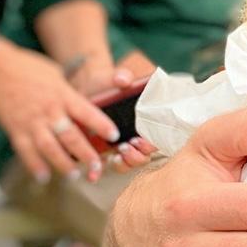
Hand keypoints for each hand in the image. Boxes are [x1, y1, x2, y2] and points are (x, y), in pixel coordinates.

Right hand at [0, 42, 120, 182]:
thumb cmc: (30, 68)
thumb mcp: (57, 75)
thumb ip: (70, 94)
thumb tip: (88, 105)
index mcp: (63, 95)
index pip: (87, 113)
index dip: (101, 125)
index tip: (114, 136)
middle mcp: (49, 111)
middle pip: (71, 136)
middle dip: (86, 154)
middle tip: (97, 167)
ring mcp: (31, 122)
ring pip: (49, 148)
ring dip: (63, 164)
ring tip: (75, 175)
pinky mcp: (15, 130)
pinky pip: (26, 152)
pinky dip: (35, 166)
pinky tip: (44, 176)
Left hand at [71, 51, 158, 170]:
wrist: (86, 88)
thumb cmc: (106, 81)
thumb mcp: (113, 76)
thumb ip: (121, 76)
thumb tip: (123, 79)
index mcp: (148, 115)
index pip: (160, 135)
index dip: (153, 141)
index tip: (140, 139)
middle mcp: (140, 132)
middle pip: (147, 153)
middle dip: (139, 154)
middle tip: (127, 147)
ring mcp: (125, 142)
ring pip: (132, 162)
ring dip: (127, 162)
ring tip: (116, 156)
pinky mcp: (108, 149)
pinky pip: (112, 165)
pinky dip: (107, 170)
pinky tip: (100, 167)